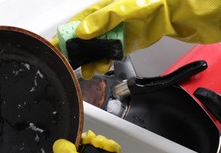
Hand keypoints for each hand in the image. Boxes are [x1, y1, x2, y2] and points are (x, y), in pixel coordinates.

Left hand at [53, 131, 198, 152]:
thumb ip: (61, 149)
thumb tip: (61, 144)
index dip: (71, 146)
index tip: (76, 140)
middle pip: (80, 151)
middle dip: (87, 142)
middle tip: (90, 140)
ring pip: (94, 149)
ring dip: (99, 142)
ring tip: (102, 144)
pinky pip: (107, 152)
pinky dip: (110, 147)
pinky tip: (109, 148)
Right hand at [58, 0, 220, 77]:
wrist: (171, 13)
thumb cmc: (148, 4)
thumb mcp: (122, 9)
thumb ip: (102, 20)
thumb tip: (82, 32)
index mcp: (98, 12)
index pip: (75, 26)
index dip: (63, 38)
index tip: (55, 49)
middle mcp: (103, 23)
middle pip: (82, 41)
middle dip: (77, 54)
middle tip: (71, 65)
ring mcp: (113, 34)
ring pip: (95, 51)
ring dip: (90, 61)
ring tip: (90, 70)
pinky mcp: (122, 43)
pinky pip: (108, 55)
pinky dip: (104, 62)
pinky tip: (103, 66)